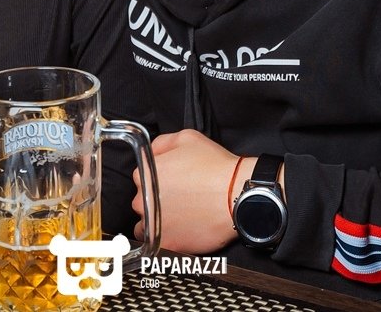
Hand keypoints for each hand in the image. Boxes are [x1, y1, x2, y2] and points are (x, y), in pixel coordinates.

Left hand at [132, 129, 244, 253]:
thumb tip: (152, 152)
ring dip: (158, 219)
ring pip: (147, 223)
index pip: (142, 176)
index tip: (173, 181)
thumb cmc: (216, 167)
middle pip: (143, 199)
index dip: (160, 177)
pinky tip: (182, 230)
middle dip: (158, 199)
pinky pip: (157, 242)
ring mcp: (154, 224)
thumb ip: (162, 143)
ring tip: (181, 215)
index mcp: (146, 174)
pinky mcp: (168, 244)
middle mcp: (143, 200)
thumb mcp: (187, 138)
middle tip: (181, 197)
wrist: (238, 196)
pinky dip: (167, 237)